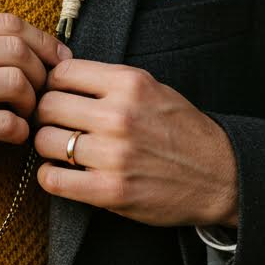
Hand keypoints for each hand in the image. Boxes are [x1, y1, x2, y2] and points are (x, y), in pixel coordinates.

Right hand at [0, 10, 69, 199]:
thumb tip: (27, 42)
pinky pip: (3, 123)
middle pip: (17, 51)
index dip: (44, 43)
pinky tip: (14, 135)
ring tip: (26, 114)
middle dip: (41, 74)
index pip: (10, 24)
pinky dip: (19, 131)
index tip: (59, 61)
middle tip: (43, 93)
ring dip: (32, 103)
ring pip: (15, 83)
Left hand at [32, 59, 238, 227]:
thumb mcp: (153, 89)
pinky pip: (53, 179)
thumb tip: (61, 76)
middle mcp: (119, 115)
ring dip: (47, 147)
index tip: (58, 97)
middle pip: (47, 106)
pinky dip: (50, 176)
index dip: (53, 86)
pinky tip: (61, 174)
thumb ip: (111, 82)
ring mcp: (113, 154)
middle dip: (45, 116)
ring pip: (45, 141)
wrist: (220, 176)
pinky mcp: (110, 190)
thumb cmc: (182, 132)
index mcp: (129, 83)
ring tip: (61, 150)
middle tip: (54, 125)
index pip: (62, 73)